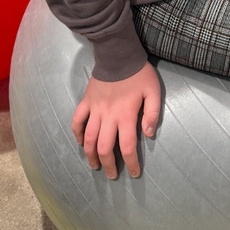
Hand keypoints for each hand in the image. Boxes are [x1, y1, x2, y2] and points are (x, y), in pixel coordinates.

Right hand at [71, 62, 161, 179]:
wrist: (118, 54)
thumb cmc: (139, 73)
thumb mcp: (153, 92)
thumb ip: (152, 114)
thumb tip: (149, 135)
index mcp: (126, 116)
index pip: (127, 147)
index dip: (131, 163)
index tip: (134, 173)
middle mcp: (108, 116)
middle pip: (105, 148)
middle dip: (108, 165)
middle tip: (112, 175)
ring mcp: (95, 109)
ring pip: (88, 139)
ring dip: (90, 155)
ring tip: (95, 165)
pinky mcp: (86, 101)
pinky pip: (77, 120)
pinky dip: (76, 133)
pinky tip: (80, 143)